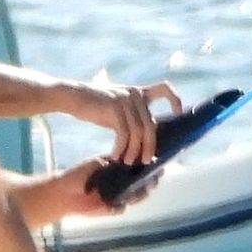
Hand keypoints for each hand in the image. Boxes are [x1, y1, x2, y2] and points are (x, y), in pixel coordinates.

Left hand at [44, 153, 161, 220]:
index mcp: (120, 169)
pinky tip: (119, 203)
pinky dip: (120, 206)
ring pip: (136, 197)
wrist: (64, 193)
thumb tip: (130, 166)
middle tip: (152, 180)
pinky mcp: (112, 208)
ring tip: (139, 192)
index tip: (156, 164)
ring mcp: (119, 196)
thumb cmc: (79, 174)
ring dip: (139, 195)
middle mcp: (123, 183)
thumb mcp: (96, 164)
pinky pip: (121, 208)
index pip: (139, 167)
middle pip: (142, 183)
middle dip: (150, 182)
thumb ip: (113, 165)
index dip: (149, 166)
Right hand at [64, 76, 182, 164]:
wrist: (73, 96)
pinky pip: (123, 133)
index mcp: (139, 93)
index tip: (178, 113)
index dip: (174, 100)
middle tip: (145, 161)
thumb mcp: (119, 109)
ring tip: (127, 162)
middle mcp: (135, 94)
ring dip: (133, 151)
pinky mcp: (114, 106)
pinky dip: (121, 148)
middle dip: (150, 146)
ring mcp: (125, 99)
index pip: (164, 89)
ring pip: (138, 132)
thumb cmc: (96, 107)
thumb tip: (148, 143)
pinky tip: (114, 156)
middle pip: (151, 125)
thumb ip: (134, 118)